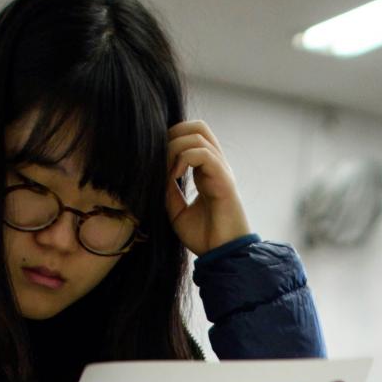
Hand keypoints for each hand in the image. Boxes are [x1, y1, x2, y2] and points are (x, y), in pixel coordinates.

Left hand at [165, 119, 251, 255]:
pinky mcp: (224, 180)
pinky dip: (184, 159)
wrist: (222, 256)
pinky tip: (175, 177)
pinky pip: (204, 153)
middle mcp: (216, 166)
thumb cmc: (204, 238)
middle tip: (161, 159)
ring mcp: (222, 170)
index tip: (157, 165)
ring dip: (175, 147)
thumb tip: (156, 172)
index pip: (192, 136)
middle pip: (198, 126)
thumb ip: (168, 190)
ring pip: (198, 134)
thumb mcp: (176, 212)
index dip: (170, 141)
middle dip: (173, 134)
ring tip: (168, 172)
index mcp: (207, 171)